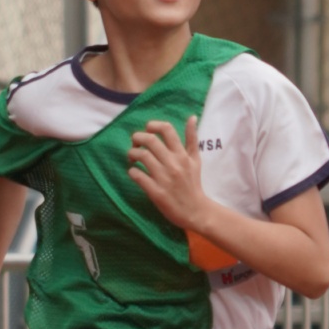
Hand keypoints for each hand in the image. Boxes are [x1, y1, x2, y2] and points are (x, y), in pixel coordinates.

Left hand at [127, 116, 209, 232]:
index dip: (153, 125)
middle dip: (137, 138)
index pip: (167, 129)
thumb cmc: (193, 183)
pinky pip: (138, 175)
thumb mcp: (195, 159)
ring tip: (132, 158)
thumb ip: (192, 139)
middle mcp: (173, 163)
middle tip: (135, 143)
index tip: (147, 130)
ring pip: (142, 156)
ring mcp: (164, 177)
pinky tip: (134, 173)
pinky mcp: (156, 192)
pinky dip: (132, 172)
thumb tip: (192, 117)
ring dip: (132, 154)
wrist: (196, 210)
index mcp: (182, 154)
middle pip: (150, 140)